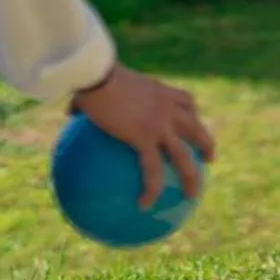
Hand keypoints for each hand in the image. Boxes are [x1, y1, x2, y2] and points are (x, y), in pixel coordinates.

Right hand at [73, 66, 216, 207]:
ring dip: (192, 175)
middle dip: (206, 143)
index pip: (184, 101)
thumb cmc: (91, 75)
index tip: (193, 124)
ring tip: (192, 195)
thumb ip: (88, 99)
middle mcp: (166, 106)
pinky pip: (154, 170)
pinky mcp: (146, 137)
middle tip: (208, 159)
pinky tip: (145, 206)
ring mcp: (160, 123)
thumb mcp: (94, 85)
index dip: (192, 114)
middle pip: (196, 126)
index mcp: (158, 92)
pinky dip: (152, 190)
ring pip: (185, 153)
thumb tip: (71, 110)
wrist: (97, 73)